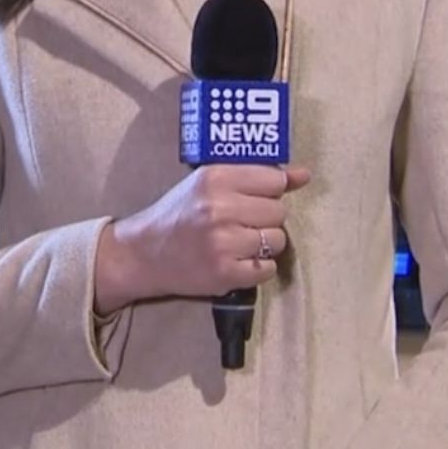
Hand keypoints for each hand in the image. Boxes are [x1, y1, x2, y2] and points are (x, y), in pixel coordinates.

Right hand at [95, 164, 311, 313]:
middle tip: (242, 223)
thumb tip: (304, 175)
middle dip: (266, 219)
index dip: (270, 192)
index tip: (256, 198)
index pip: (274, 180)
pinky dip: (258, 268)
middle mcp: (219, 208)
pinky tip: (237, 261)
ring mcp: (222, 243)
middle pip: (279, 212)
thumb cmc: (179, 213)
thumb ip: (256, 177)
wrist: (144, 253)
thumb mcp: (210, 183)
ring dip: (264, 244)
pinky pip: (268, 269)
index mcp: (215, 178)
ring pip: (277, 241)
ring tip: (239, 243)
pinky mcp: (225, 274)